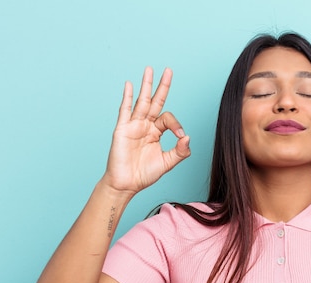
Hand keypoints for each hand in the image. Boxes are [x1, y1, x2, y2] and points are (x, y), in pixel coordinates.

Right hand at [102, 67, 190, 194]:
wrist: (126, 184)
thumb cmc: (144, 174)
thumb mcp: (167, 163)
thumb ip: (180, 151)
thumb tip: (187, 137)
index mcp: (155, 132)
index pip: (168, 119)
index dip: (177, 125)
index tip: (181, 137)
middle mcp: (145, 126)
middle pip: (155, 101)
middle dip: (162, 86)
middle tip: (169, 70)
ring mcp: (133, 125)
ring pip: (141, 101)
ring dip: (146, 85)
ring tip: (150, 69)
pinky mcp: (122, 129)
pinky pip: (125, 110)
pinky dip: (127, 97)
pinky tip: (129, 84)